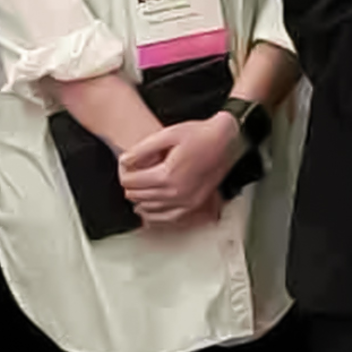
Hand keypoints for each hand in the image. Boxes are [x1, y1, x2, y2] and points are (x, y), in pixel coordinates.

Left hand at [118, 114, 244, 226]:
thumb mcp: (168, 134)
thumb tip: (124, 161)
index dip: (124, 174)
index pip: (132, 182)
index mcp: (167, 175)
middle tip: (129, 175)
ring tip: (136, 191)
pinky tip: (150, 212)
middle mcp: (175, 192)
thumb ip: (143, 149)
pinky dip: (156, 216)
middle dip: (131, 186)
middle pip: (139, 196)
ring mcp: (186, 201)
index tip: (125, 167)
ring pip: (151, 209)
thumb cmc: (201, 134)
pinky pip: (169, 218)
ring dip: (140, 200)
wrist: (227, 139)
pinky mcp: (195, 204)